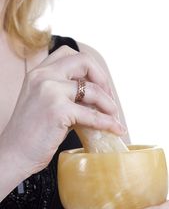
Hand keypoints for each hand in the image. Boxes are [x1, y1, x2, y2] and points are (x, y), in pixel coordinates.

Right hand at [1, 45, 123, 175]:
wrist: (13, 154)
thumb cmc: (30, 133)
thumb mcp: (43, 101)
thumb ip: (63, 92)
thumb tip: (96, 96)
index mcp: (38, 72)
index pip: (69, 53)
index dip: (89, 67)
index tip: (97, 85)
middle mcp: (43, 76)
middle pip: (84, 61)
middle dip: (103, 79)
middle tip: (109, 99)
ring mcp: (50, 91)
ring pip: (93, 90)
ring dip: (109, 105)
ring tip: (114, 117)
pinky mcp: (58, 110)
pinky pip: (92, 115)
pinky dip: (108, 123)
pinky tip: (115, 129)